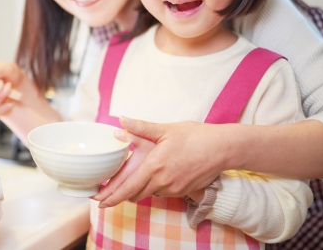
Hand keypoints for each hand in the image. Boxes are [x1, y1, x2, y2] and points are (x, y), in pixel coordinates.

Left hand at [93, 117, 227, 206]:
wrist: (223, 149)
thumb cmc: (195, 136)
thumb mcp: (165, 129)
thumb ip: (141, 127)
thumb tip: (121, 120)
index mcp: (154, 166)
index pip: (128, 187)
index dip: (111, 196)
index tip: (99, 202)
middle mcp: (162, 181)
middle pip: (135, 194)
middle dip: (120, 195)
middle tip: (106, 195)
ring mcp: (173, 188)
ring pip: (148, 193)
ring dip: (137, 190)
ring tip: (126, 184)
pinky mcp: (183, 191)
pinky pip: (162, 192)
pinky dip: (153, 187)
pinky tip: (152, 177)